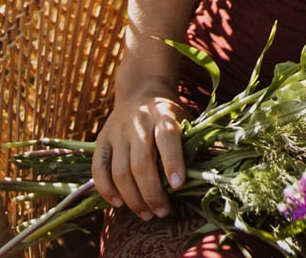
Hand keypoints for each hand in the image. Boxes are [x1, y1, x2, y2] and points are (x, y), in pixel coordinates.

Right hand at [91, 82, 187, 219]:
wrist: (141, 91)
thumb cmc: (168, 114)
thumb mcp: (184, 119)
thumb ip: (191, 143)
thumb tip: (205, 175)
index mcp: (163, 114)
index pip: (167, 138)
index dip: (173, 162)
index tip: (178, 186)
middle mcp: (139, 122)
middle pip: (141, 162)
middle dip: (152, 193)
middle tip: (162, 212)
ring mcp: (117, 131)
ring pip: (120, 171)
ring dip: (132, 198)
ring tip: (146, 214)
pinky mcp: (102, 140)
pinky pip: (99, 169)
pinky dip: (107, 190)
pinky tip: (119, 203)